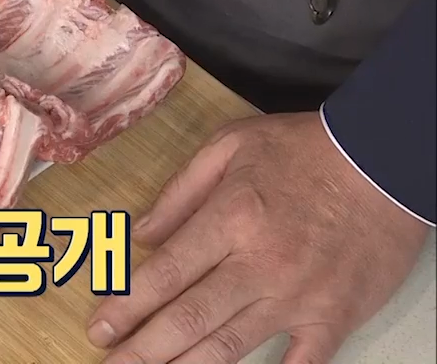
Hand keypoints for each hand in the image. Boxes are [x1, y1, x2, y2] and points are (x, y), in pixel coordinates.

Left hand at [87, 111, 429, 363]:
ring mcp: (300, 296)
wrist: (388, 159)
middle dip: (143, 348)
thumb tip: (142, 233)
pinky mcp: (336, 315)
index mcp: (230, 219)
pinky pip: (301, 362)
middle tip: (112, 363)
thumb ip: (181, 192)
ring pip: (231, 346)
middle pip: (189, 319)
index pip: (165, 274)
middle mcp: (260, 265)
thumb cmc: (305, 147)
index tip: (99, 326)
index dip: (126, 305)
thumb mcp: (231, 145)